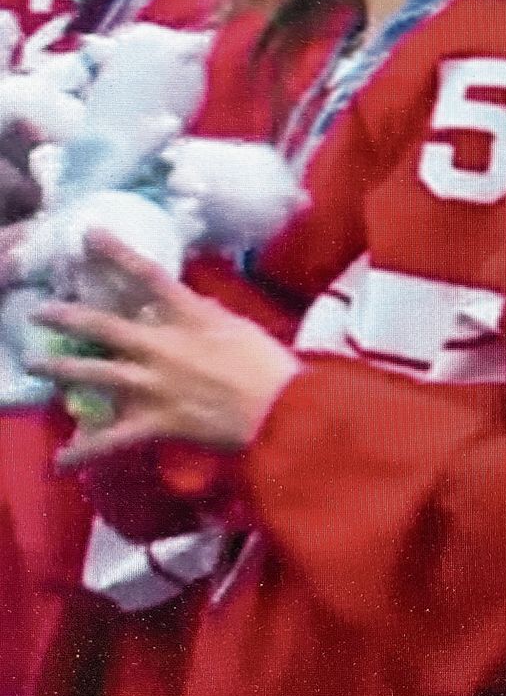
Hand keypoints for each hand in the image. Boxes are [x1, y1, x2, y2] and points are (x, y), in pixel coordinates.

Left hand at [36, 231, 300, 469]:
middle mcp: (162, 346)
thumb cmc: (269, 364)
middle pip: (103, 325)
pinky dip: (84, 451)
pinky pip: (111, 439)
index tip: (88, 234)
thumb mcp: (238, 326)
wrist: (282, 408)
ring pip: (94, 374)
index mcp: (188, 317)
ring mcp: (153, 385)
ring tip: (32, 365)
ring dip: (59, 369)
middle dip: (66, 316)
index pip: (145, 276)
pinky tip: (61, 460)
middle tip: (38, 311)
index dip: (114, 252)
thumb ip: (204, 316)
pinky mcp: (154, 422)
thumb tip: (186, 306)